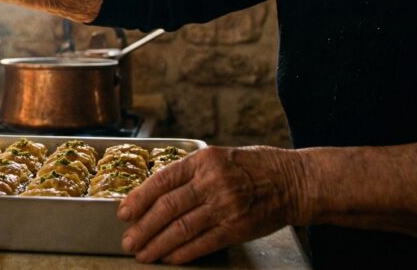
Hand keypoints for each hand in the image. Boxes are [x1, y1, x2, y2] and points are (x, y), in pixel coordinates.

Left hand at [117, 146, 306, 264]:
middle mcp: (212, 181)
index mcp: (203, 160)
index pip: (162, 180)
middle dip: (143, 227)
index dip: (139, 198)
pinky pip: (204, 243)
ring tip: (143, 254)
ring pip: (182, 228)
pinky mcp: (238, 227)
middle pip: (168, 208)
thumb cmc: (253, 168)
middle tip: (128, 242)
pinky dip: (183, 253)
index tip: (123, 212)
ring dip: (158, 244)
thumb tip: (154, 195)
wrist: (294, 181)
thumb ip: (190, 173)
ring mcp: (226, 205)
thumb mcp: (218, 158)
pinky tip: (170, 259)